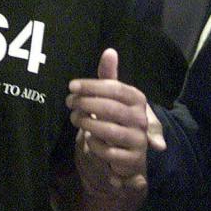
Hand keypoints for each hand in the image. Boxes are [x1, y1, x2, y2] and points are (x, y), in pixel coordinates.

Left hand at [67, 48, 160, 196]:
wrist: (128, 153)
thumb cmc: (116, 118)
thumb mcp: (113, 96)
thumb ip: (109, 75)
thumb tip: (109, 51)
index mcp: (137, 99)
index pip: (115, 88)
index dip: (92, 86)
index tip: (72, 86)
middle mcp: (141, 118)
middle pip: (109, 108)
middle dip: (85, 104)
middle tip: (69, 103)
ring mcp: (138, 139)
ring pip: (108, 130)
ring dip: (86, 123)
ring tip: (75, 118)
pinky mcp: (132, 159)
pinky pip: (107, 151)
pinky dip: (93, 144)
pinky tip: (88, 138)